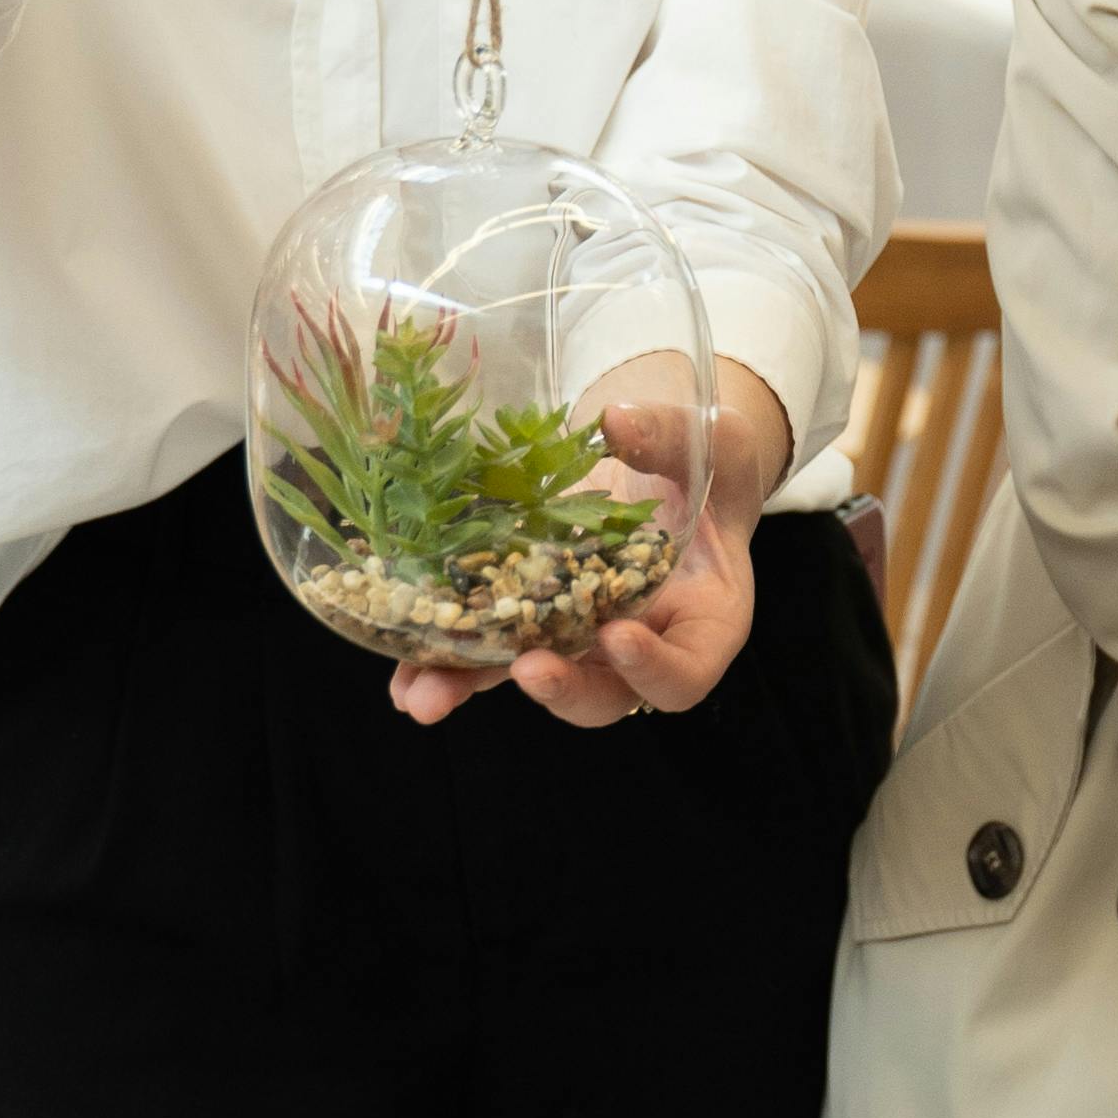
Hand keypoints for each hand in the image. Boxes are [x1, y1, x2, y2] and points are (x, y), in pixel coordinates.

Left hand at [396, 363, 790, 731]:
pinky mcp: (530, 616)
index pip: (686, 673)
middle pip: (605, 695)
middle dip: (561, 689)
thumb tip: (616, 422)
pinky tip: (402, 668)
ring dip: (475, 686)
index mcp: (702, 621)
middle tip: (528, 669)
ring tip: (423, 695)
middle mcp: (640, 645)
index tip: (618, 634)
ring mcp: (580, 638)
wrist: (670, 468)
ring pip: (533, 677)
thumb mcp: (715, 442)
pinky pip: (489, 645)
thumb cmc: (711, 464)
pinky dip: (445, 656)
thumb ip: (674, 438)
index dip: (655, 667)